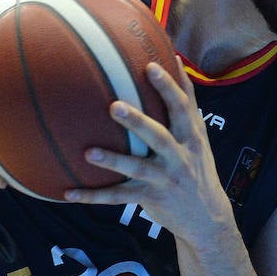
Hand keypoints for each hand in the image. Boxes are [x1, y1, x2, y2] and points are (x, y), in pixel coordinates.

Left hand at [66, 62, 234, 246]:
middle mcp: (179, 156)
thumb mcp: (199, 135)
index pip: (181, 108)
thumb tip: (174, 58)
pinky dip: (93, 196)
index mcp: (191, 136)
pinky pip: (118, 197)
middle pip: (158, 137)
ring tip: (89, 153)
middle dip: (137, 122)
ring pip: (137, 169)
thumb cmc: (197, 165)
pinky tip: (69, 192)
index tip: (151, 67)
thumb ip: (186, 101)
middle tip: (114, 106)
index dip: (168, 87)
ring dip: (114, 161)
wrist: (207, 216)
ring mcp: (164, 179)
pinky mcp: (150, 198)